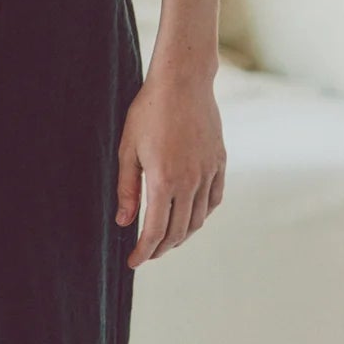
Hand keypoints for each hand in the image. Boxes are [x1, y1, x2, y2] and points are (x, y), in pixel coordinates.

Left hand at [115, 73, 226, 266]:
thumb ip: (127, 188)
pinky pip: (214, 200)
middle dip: (160, 248)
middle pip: (178, 231)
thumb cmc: (148, 111)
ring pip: (198, 219)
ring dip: (182, 235)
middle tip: (147, 253)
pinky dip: (202, 215)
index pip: (155, 231)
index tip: (133, 261)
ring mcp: (208, 173)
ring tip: (166, 239)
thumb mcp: (128, 149)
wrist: (183, 82)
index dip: (143, 251)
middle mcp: (190, 182)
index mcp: (163, 180)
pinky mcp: (220, 163)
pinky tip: (190, 216)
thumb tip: (124, 222)